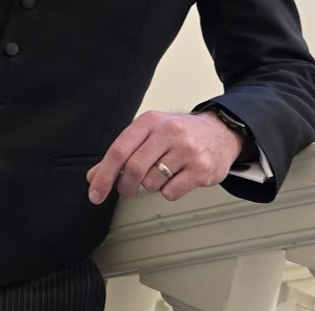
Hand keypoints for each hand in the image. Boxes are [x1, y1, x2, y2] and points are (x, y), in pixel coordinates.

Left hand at [86, 110, 242, 204]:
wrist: (220, 132)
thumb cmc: (179, 133)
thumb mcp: (148, 133)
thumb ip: (122, 153)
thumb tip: (94, 176)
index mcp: (150, 121)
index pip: (119, 149)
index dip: (104, 174)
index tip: (95, 193)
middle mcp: (168, 132)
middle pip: (134, 168)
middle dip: (125, 186)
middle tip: (126, 190)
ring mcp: (186, 150)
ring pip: (152, 183)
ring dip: (151, 185)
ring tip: (163, 173)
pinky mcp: (200, 168)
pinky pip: (171, 193)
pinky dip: (168, 192)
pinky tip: (176, 178)